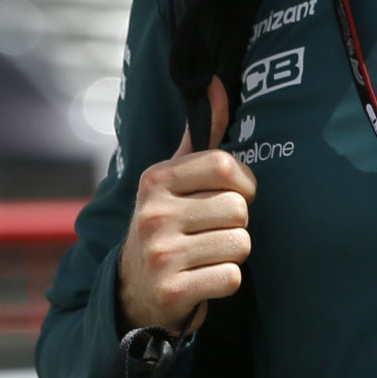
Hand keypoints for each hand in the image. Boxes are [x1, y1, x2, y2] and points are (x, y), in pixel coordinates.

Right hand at [116, 76, 256, 332]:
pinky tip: (204, 279)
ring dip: (233, 254)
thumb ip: (200, 137)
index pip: (224, 165)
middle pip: (239, 209)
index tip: (233, 196)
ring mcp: (160, 254)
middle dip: (237, 224)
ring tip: (207, 255)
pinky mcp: (171, 292)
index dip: (244, 183)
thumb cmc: (166, 228)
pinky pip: (232, 277)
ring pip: (241, 244)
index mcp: (156, 180)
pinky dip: (226, 281)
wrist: (132, 294)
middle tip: (213, 233)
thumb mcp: (173, 182)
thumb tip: (218, 83)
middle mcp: (153, 213)